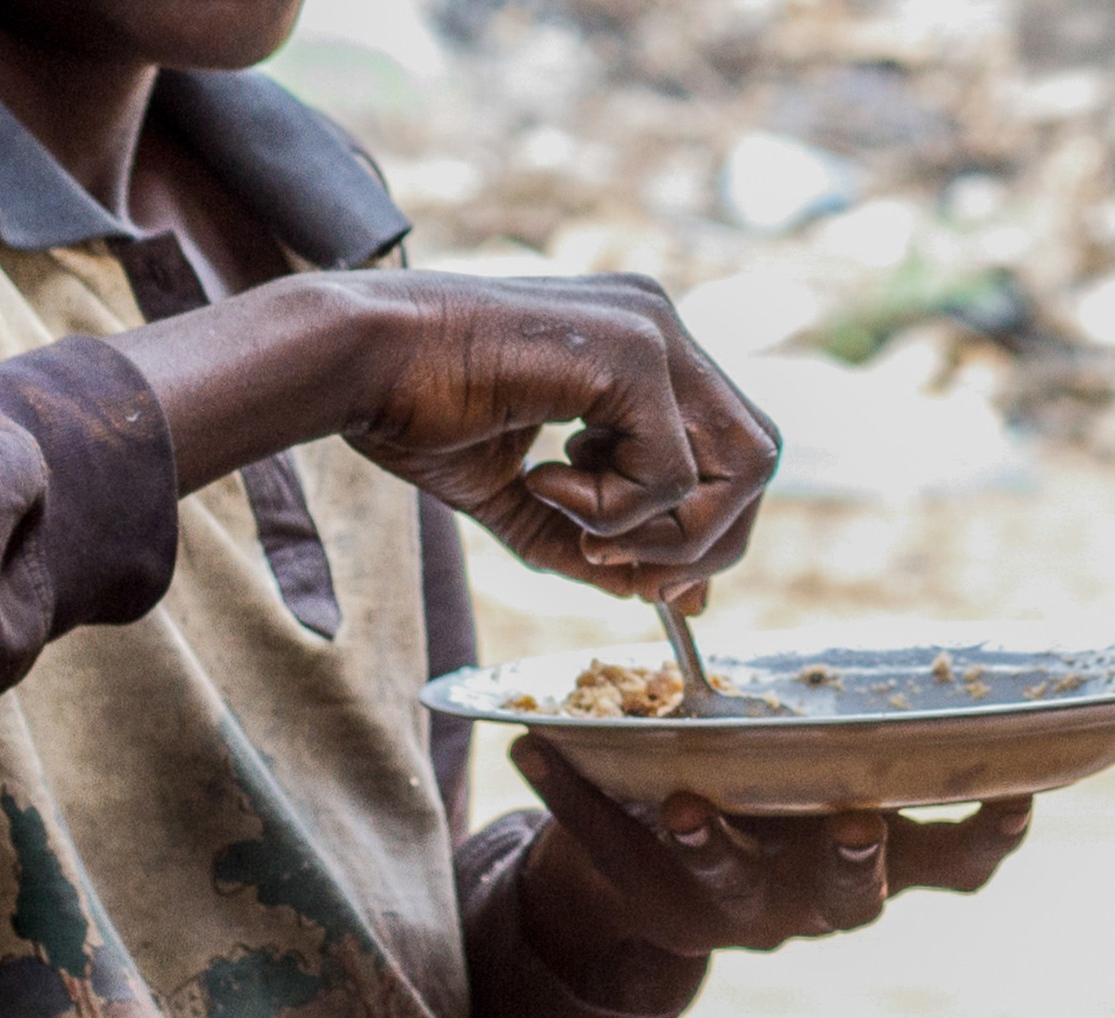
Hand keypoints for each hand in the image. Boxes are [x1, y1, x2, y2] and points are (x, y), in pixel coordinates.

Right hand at [341, 272, 779, 602]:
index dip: (706, 526)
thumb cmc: (416, 412)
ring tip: (569, 517)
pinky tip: (543, 479)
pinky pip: (675, 474)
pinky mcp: (633, 353)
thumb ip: (589, 539)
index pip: (732, 447)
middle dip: (704, 539)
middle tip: (614, 565)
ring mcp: (654, 332)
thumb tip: (657, 595)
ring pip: (739, 468)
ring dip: (660, 529)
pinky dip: (615, 510)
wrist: (355, 361)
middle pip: (758, 458)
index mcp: (640, 346)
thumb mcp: (518, 494)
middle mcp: (660, 326)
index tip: (643, 574)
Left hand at [507, 736, 1033, 1006]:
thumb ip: (908, 744)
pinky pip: (612, 853)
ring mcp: (738, 912)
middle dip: (855, 860)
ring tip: (681, 803)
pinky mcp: (658, 907)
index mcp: (880, 865)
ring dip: (712, 845)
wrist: (686, 899)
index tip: (1014, 795)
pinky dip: (570, 799)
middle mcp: (818, 901)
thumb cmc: (795, 813)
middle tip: (856, 823)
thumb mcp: (848, 786)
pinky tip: (530, 746)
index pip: (954, 864)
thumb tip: (995, 685)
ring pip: (732, 888)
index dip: (986, 836)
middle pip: (851, 896)